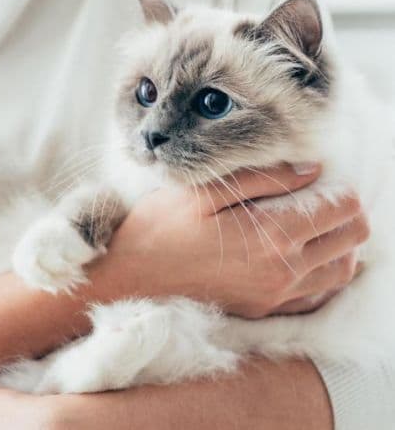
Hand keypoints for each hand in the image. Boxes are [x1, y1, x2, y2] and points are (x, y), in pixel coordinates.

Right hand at [88, 164, 369, 318]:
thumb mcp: (203, 191)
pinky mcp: (262, 309)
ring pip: (341, 269)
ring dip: (337, 243)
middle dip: (343, 212)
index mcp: (271, 235)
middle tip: (316, 196)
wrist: (127, 279)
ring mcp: (274, 295)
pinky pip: (317, 295)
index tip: (315, 178)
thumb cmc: (157, 229)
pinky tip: (301, 256)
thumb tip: (310, 169)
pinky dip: (322, 273)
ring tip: (311, 224)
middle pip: (351, 238)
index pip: (341, 207)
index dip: (336, 185)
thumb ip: (262, 178)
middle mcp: (282, 270)